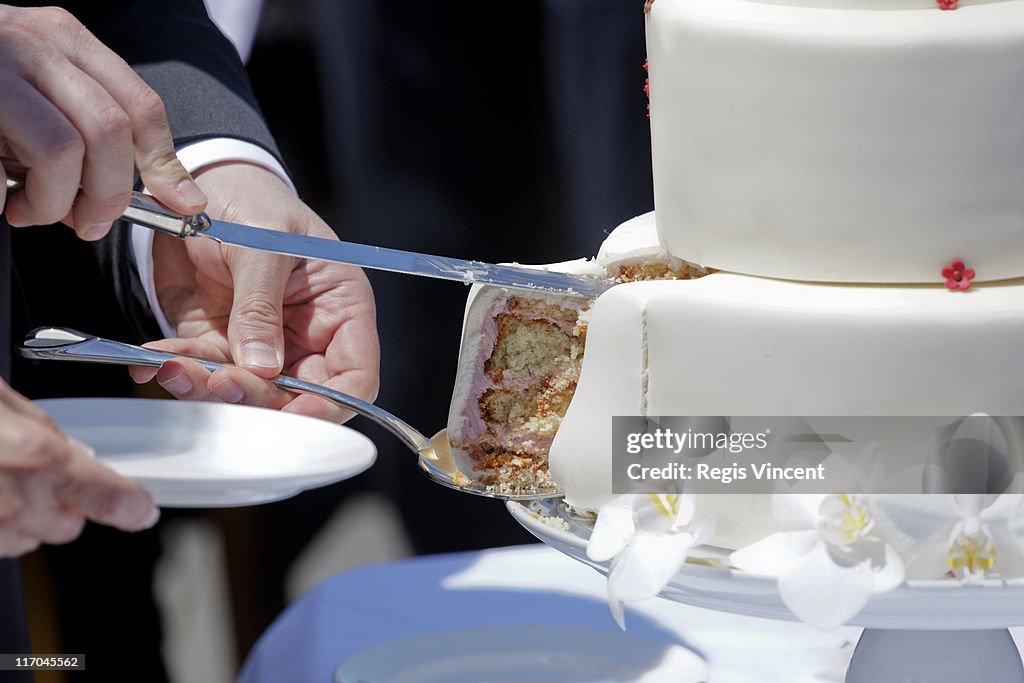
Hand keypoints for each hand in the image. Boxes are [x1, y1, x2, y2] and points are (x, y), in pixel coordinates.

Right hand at [0, 5, 205, 238]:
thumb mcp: (37, 92)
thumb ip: (86, 127)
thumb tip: (150, 192)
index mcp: (62, 39)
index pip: (139, 104)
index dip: (165, 163)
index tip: (181, 203)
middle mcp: (31, 43)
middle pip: (111, 130)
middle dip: (110, 193)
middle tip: (88, 224)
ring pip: (66, 148)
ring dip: (61, 200)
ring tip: (34, 212)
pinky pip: (12, 164)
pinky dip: (20, 196)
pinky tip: (3, 200)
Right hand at [0, 379, 158, 557]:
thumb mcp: (0, 401)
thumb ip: (43, 429)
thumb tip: (72, 450)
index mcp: (36, 458)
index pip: (110, 498)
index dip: (133, 507)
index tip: (143, 510)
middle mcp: (15, 502)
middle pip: (68, 525)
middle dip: (64, 504)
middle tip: (40, 475)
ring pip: (27, 537)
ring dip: (24, 516)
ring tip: (1, 478)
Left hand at [130, 163, 379, 421]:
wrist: (196, 185)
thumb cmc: (252, 200)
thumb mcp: (262, 245)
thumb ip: (260, 307)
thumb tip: (261, 368)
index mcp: (342, 309)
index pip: (356, 376)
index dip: (332, 404)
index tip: (296, 413)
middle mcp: (309, 335)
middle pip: (299, 396)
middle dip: (259, 398)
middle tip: (220, 382)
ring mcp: (263, 343)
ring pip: (247, 391)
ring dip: (209, 388)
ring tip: (176, 366)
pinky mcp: (220, 342)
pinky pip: (204, 370)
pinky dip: (178, 368)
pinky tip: (155, 359)